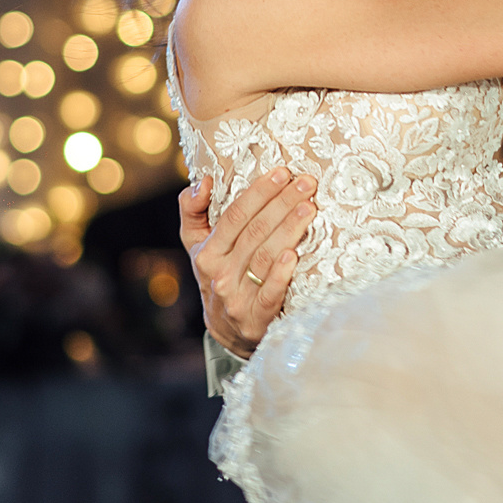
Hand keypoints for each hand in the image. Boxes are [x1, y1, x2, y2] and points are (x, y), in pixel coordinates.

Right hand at [178, 169, 316, 358]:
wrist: (228, 330)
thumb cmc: (218, 274)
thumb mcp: (198, 244)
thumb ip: (193, 211)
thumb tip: (202, 181)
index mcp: (206, 253)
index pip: (235, 216)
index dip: (259, 192)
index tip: (281, 172)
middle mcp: (220, 275)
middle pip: (255, 232)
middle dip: (282, 203)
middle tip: (306, 183)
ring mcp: (237, 298)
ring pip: (265, 257)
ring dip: (289, 229)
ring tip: (309, 207)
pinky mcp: (256, 319)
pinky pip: (270, 293)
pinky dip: (282, 273)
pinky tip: (294, 254)